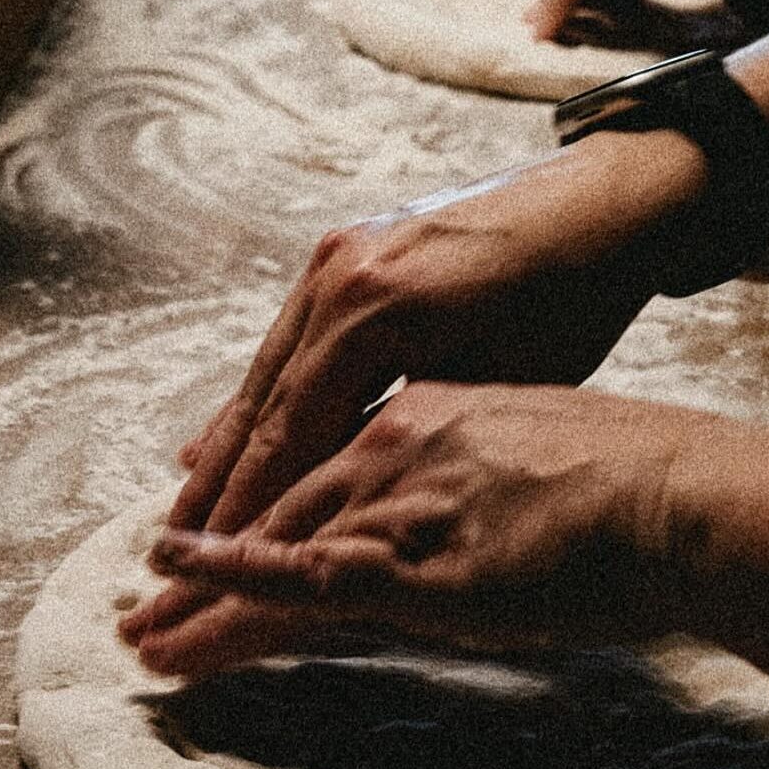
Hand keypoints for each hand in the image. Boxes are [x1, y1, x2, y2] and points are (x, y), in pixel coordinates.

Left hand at [125, 382, 708, 674]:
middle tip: (148, 598)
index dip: (261, 506)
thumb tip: (474, 505)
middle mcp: (398, 440)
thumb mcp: (545, 450)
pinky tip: (178, 600)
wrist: (680, 493)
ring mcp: (399, 492)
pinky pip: (298, 576)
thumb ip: (486, 471)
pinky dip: (228, 588)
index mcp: (432, 410)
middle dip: (208, 556)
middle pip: (279, 501)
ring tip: (145, 634)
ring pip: (273, 544)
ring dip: (200, 594)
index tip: (213, 539)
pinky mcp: (409, 554)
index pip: (323, 461)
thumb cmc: (638, 478)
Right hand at [165, 131, 710, 540]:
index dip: (250, 502)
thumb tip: (317, 486)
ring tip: (188, 503)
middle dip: (218, 479)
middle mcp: (338, 273)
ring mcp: (339, 254)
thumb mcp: (490, 383)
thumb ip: (396, 430)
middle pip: (263, 397)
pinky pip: (293, 336)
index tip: (211, 561)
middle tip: (170, 547)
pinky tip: (228, 430)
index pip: (293, 429)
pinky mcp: (351, 249)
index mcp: (374, 308)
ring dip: (231, 438)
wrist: (598, 207)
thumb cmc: (566, 299)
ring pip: (269, 367)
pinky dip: (268, 390)